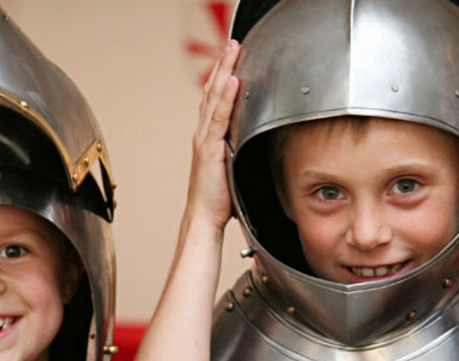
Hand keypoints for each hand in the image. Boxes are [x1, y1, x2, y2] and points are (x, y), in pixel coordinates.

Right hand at [185, 40, 240, 231]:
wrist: (203, 217)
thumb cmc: (217, 200)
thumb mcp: (231, 170)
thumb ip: (239, 154)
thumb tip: (256, 147)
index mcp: (208, 139)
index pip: (214, 101)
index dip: (222, 78)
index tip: (232, 59)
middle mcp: (203, 135)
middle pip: (212, 92)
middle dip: (223, 66)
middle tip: (231, 44)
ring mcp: (204, 140)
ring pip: (214, 98)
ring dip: (224, 72)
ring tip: (232, 51)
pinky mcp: (210, 149)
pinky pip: (219, 119)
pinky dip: (225, 98)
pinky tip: (233, 82)